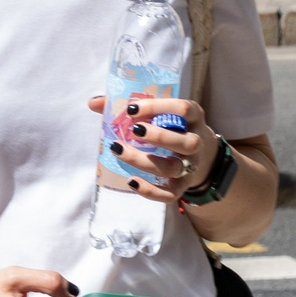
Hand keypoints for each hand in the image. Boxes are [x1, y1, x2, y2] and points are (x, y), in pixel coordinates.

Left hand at [85, 94, 217, 208]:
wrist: (202, 156)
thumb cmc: (173, 127)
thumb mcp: (163, 113)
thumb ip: (130, 107)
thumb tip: (93, 103)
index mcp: (193, 117)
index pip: (184, 109)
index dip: (158, 108)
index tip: (132, 109)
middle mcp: (197, 141)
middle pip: (186, 142)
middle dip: (159, 137)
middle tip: (134, 130)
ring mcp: (192, 166)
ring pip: (173, 167)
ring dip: (145, 161)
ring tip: (120, 151)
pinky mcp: (183, 185)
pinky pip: (170, 194)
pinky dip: (151, 191)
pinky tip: (132, 182)